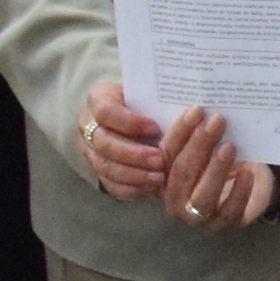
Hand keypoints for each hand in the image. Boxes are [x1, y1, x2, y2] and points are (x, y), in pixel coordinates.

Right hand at [75, 81, 167, 203]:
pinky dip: (130, 188)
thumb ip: (159, 98)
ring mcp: (90, 150)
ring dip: (133, 174)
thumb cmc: (147, 99)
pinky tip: (149, 187)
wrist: (135, 113)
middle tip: (160, 159)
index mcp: (99, 99)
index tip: (155, 128)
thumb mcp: (149, 92)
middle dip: (133, 154)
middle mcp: (89, 125)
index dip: (129, 122)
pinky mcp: (98, 170)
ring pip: (105, 166)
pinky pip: (109, 184)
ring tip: (158, 177)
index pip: (106, 111)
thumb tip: (190, 110)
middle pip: (104, 143)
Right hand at [157, 107, 279, 231]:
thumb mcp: (208, 145)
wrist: (250, 183)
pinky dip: (239, 193)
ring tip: (229, 147)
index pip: (165, 154)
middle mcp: (174, 200)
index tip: (196, 110)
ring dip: (215, 170)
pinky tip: (248, 174)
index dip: (180, 132)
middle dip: (198, 146)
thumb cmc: (222, 160)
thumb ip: (197, 132)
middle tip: (216, 122)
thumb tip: (201, 107)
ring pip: (201, 197)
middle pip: (181, 174)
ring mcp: (197, 218)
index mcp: (163, 177)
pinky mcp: (223, 225)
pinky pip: (230, 212)